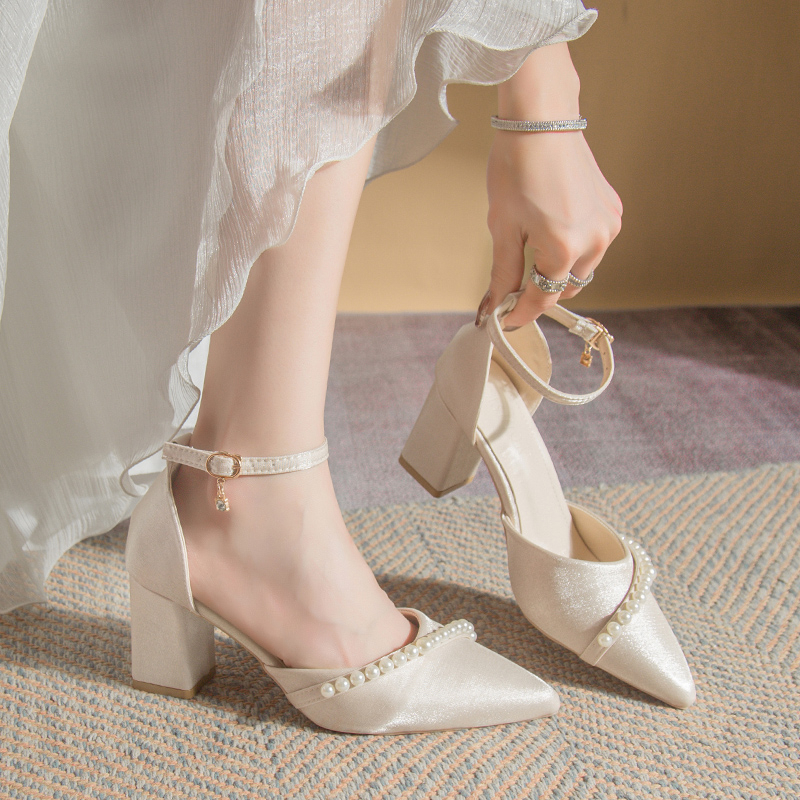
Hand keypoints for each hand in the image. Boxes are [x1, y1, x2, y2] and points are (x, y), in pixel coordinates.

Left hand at [480, 45, 621, 327]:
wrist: (541, 121)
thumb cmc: (517, 167)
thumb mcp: (503, 227)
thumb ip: (503, 274)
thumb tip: (495, 307)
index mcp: (563, 249)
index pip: (542, 300)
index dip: (519, 314)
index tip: (502, 321)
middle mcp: (594, 241)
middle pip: (565, 288)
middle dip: (539, 293)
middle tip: (512, 288)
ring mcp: (608, 226)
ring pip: (582, 270)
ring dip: (558, 272)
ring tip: (531, 253)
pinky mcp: (613, 211)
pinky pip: (593, 246)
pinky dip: (573, 249)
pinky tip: (552, 231)